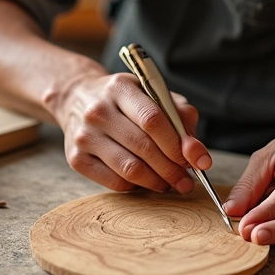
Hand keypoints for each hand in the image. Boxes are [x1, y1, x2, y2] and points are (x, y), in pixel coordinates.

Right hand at [49, 71, 211, 192]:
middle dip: (172, 168)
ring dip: (157, 182)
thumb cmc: (125, 99)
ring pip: (130, 169)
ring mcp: (84, 136)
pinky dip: (137, 187)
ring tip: (172, 184)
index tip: (198, 161)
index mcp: (120, 88)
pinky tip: (148, 182)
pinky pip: (114, 182)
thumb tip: (196, 152)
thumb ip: (180, 116)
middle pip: (143, 147)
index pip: (153, 119)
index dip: (178, 144)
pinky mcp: (76, 159)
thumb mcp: (153, 94)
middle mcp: (98, 110)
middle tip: (187, 180)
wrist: (77, 98)